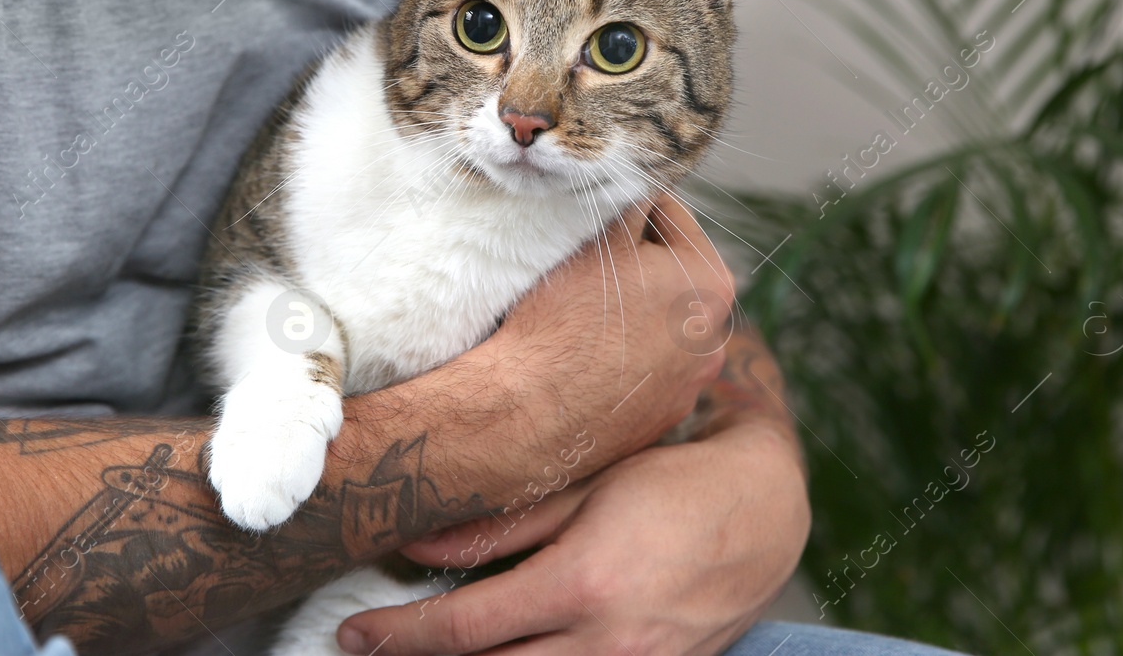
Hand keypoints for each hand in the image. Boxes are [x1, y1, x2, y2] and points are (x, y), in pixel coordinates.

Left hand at [336, 421, 809, 654]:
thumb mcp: (585, 486)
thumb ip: (502, 524)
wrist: (766, 510)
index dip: (402, 636)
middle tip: (373, 651)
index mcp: (583, 583)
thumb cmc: (672, 482)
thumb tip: (418, 546)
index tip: (356, 634)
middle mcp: (609, 642)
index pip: (467, 628)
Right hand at [460, 192, 733, 492]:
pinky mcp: (658, 419)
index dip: (628, 203)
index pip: (672, 216)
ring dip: (629, 310)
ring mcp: (688, 386)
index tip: (595, 207)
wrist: (528, 411)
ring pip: (656, 324)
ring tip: (581, 307)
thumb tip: (643, 178)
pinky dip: (619, 356)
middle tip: (584, 254)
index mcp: (709, 283)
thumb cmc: (563, 315)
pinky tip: (581, 352)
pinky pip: (641, 369)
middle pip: (669, 274)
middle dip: (633, 260)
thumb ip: (630, 200)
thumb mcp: (599, 237)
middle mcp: (711, 339)